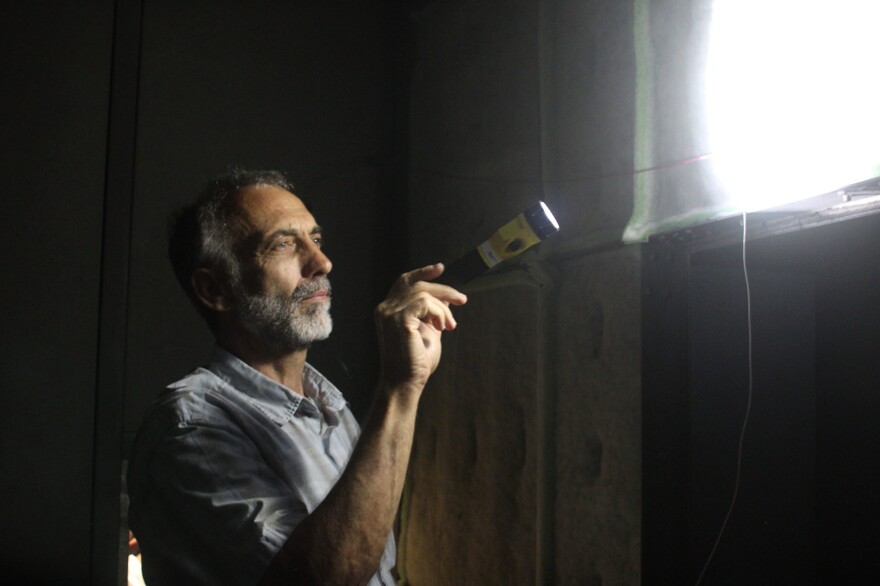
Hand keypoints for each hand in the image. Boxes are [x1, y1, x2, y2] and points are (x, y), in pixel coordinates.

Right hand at [374, 263, 466, 395]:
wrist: (405, 383)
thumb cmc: (416, 363)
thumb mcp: (428, 332)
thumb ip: (433, 314)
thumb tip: (446, 299)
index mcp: (388, 310)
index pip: (404, 282)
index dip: (422, 273)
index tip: (440, 269)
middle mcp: (384, 308)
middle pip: (416, 284)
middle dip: (442, 289)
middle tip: (462, 299)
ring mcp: (389, 313)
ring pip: (423, 293)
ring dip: (443, 307)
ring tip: (450, 325)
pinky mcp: (399, 319)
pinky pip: (424, 303)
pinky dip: (438, 312)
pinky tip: (442, 327)